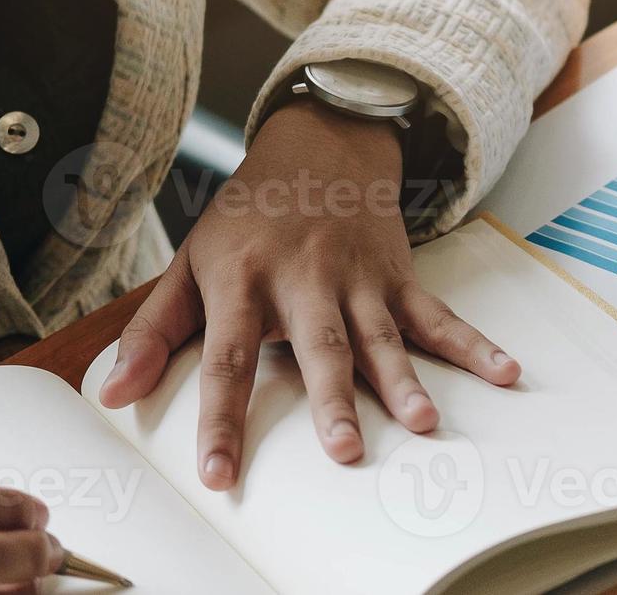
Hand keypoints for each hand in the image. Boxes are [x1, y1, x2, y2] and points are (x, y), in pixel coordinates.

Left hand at [96, 99, 519, 489]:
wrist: (318, 143)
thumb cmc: (247, 217)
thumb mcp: (190, 262)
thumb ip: (153, 330)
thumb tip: (113, 394)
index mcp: (243, 280)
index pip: (226, 359)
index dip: (222, 419)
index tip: (220, 472)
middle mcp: (302, 278)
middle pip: (317, 347)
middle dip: (333, 399)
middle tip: (343, 450)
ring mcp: (357, 276)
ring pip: (382, 334)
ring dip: (405, 379)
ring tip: (424, 422)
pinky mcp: (397, 274)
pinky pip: (437, 314)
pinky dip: (473, 343)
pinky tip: (503, 371)